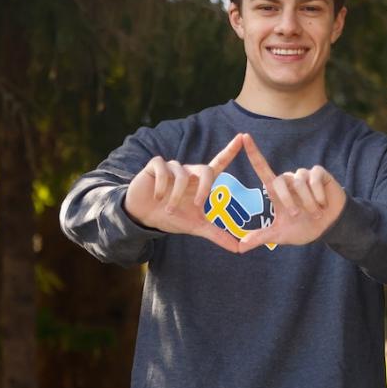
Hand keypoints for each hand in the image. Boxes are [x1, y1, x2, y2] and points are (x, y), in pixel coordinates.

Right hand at [123, 134, 245, 253]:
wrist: (143, 216)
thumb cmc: (171, 217)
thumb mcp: (196, 228)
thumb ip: (218, 235)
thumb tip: (240, 250)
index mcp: (201, 182)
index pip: (219, 163)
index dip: (230, 150)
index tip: (243, 137)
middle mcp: (189, 171)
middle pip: (206, 170)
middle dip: (204, 189)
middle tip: (198, 206)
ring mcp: (172, 167)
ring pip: (182, 176)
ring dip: (177, 197)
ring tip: (168, 209)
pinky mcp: (155, 165)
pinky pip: (164, 171)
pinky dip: (162, 187)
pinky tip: (156, 197)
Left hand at [237, 133, 347, 250]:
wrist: (329, 228)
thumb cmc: (304, 229)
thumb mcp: (280, 235)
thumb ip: (261, 237)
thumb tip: (239, 247)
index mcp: (277, 191)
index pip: (262, 168)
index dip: (253, 153)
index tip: (244, 137)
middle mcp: (289, 180)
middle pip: (281, 180)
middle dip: (289, 200)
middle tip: (297, 214)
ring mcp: (305, 176)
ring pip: (300, 181)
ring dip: (307, 200)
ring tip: (316, 212)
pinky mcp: (320, 174)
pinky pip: (314, 178)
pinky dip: (318, 193)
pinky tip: (323, 203)